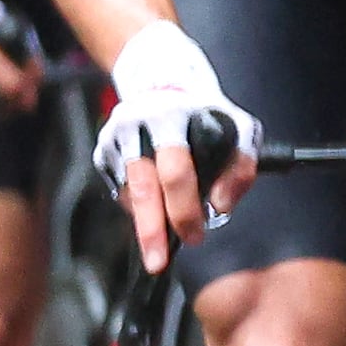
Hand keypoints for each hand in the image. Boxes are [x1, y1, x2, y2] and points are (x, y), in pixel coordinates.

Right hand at [93, 24, 253, 271]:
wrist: (163, 83)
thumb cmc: (209, 116)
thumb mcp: (241, 130)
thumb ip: (242, 167)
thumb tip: (221, 207)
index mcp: (176, 118)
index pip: (178, 172)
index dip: (186, 208)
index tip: (196, 234)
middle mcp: (140, 126)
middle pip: (145, 188)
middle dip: (152, 230)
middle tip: (159, 262)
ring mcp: (116, 137)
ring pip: (129, 193)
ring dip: (144, 224)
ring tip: (157, 249)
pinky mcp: (103, 149)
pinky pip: (120, 189)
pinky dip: (137, 206)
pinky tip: (155, 211)